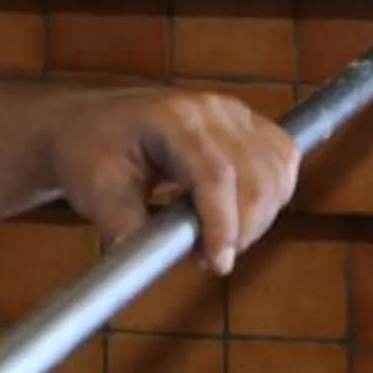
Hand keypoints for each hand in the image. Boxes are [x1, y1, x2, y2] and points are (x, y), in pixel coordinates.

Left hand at [45, 89, 299, 274]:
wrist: (91, 123)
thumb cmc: (90, 152)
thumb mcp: (94, 189)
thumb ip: (119, 224)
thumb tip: (137, 264)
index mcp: (170, 118)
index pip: (215, 173)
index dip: (223, 223)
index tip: (217, 264)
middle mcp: (210, 109)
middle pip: (255, 174)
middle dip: (244, 228)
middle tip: (209, 259)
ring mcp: (233, 111)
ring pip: (276, 169)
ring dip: (261, 215)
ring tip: (220, 239)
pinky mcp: (247, 122)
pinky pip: (282, 158)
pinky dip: (274, 193)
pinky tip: (244, 214)